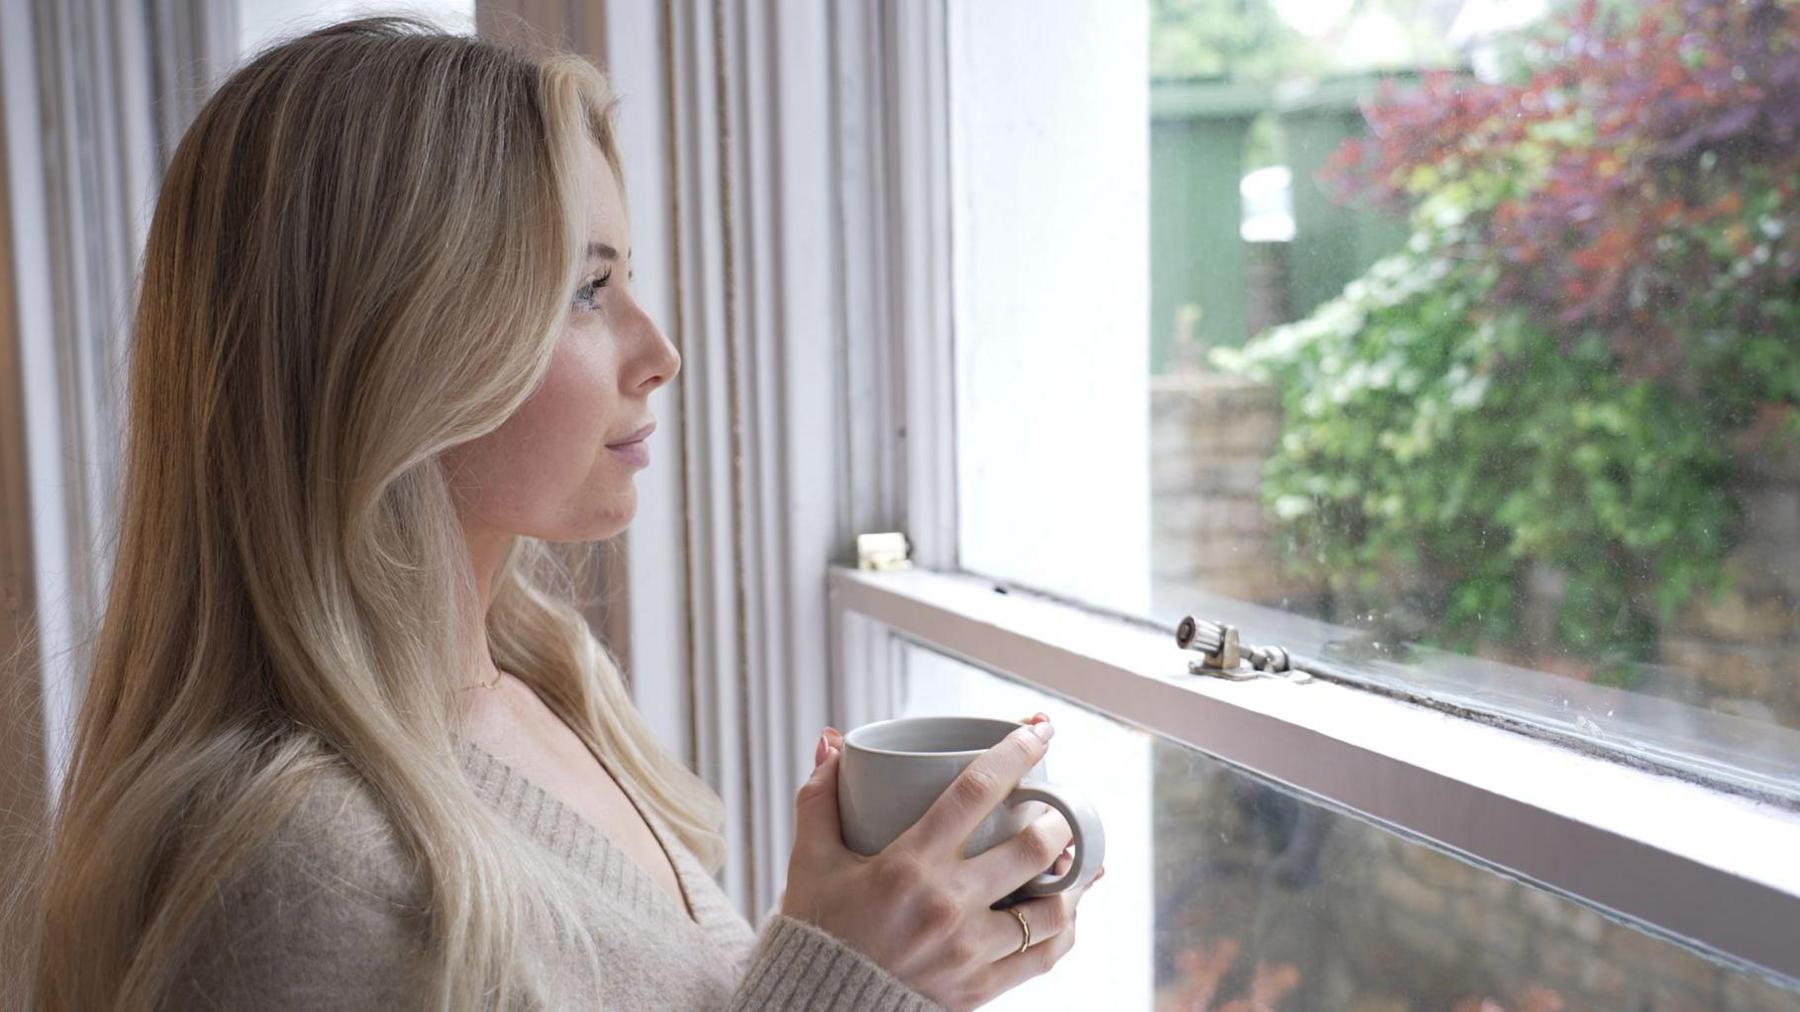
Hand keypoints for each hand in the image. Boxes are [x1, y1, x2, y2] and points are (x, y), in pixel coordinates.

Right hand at [779, 714, 1105, 1010]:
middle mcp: (947, 905)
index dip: (1017, 752)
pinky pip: (1044, 956)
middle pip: (1034, 847)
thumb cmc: (816, 929)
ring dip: (1073, 877)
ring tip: (1076, 856)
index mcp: (908, 864)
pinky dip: (1065, 928)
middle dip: (1061, 817)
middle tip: (1063, 804)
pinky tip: (1067, 907)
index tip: (1041, 731)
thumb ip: (820, 798)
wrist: (818, 1009)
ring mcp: (969, 950)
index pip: (976, 791)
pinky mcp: (980, 987)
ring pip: (1052, 907)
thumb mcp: (811, 860)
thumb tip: (831, 741)